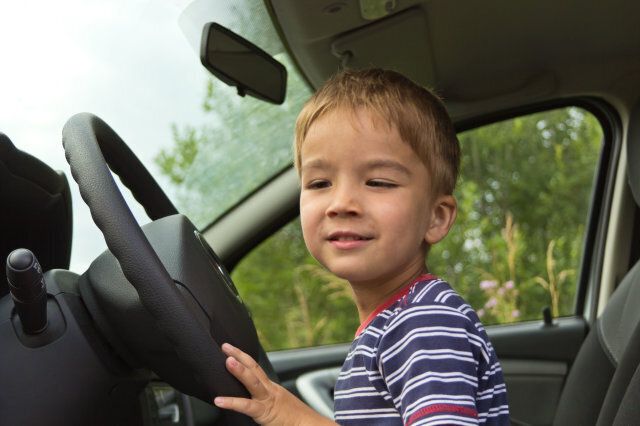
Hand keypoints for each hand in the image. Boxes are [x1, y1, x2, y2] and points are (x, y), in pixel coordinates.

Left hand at [214, 343, 336, 425]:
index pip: (256, 368)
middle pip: (254, 368)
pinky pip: (247, 406)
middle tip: (225, 346)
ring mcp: (268, 399)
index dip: (244, 357)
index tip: (231, 349)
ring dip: (240, 370)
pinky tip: (219, 401)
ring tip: (226, 361)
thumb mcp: (278, 405)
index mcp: (271, 387)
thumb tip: (251, 398)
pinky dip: (232, 403)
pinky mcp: (265, 412)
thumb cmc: (294, 420)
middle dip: (239, 355)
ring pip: (253, 381)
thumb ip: (265, 399)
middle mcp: (270, 389)